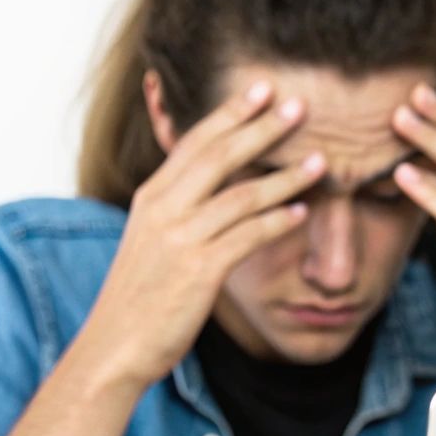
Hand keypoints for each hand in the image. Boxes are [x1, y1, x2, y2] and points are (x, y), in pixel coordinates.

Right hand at [75, 80, 327, 388]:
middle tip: (300, 106)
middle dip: (262, 127)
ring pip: (242, 195)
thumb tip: (213, 193)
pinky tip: (301, 213)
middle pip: (220, 155)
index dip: (230, 113)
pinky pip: (248, 236)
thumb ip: (178, 212)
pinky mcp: (199, 271)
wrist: (114, 346)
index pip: (194, 142)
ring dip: (286, 177)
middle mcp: (163, 209)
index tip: (261, 89)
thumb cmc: (139, 298)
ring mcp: (181, 239)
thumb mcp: (151, 243)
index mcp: (152, 197)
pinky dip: (278, 221)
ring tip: (321, 162)